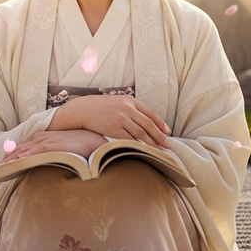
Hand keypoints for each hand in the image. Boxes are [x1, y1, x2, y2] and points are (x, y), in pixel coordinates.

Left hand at [2, 129, 106, 161]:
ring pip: (24, 150)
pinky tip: (18, 162)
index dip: (12, 156)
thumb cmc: (77, 145)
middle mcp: (40, 138)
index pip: (23, 147)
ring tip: (2, 168)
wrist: (90, 139)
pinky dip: (25, 156)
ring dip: (12, 159)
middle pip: (20, 149)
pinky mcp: (51, 146)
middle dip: (8, 159)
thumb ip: (50, 153)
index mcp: (42, 138)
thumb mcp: (60, 148)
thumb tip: (44, 163)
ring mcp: (45, 141)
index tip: (2, 164)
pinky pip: (34, 151)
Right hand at [49, 95, 170, 147]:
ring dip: (152, 143)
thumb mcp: (116, 101)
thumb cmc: (99, 106)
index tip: (168, 132)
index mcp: (129, 100)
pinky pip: (130, 139)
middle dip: (160, 136)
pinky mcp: (114, 128)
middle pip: (148, 124)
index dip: (161, 123)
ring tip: (159, 150)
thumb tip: (144, 119)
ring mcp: (121, 118)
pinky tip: (144, 150)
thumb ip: (130, 107)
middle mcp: (127, 108)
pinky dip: (139, 145)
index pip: (150, 113)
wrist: (82, 109)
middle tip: (168, 145)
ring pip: (141, 133)